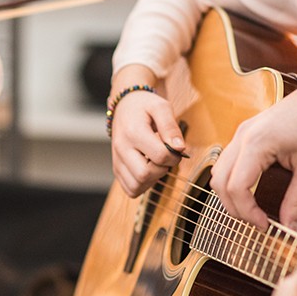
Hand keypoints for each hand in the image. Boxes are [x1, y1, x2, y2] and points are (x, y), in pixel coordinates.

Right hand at [110, 66, 186, 196]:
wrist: (125, 106)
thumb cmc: (145, 106)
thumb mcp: (161, 107)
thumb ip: (171, 127)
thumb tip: (179, 149)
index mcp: (133, 132)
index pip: (159, 156)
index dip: (174, 156)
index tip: (176, 149)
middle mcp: (121, 148)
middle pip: (144, 175)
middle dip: (162, 170)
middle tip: (165, 157)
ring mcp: (117, 160)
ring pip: (137, 186)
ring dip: (152, 180)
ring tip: (156, 163)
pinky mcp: (116, 169)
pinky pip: (131, 189)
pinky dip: (143, 185)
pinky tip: (148, 169)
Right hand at [210, 71, 296, 229]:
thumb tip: (289, 227)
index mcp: (257, 143)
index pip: (236, 187)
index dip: (247, 213)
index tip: (265, 227)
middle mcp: (244, 135)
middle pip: (219, 181)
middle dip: (234, 207)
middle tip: (257, 223)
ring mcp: (244, 131)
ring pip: (221, 170)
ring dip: (231, 193)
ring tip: (254, 210)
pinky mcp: (250, 131)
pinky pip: (231, 159)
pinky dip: (235, 179)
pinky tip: (254, 190)